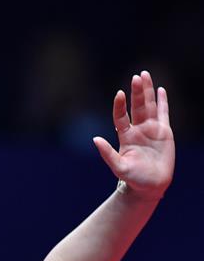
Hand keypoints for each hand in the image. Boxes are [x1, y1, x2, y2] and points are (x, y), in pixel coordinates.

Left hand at [93, 70, 174, 199]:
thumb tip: (95, 139)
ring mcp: (151, 130)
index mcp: (126, 136)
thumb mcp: (118, 167)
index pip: (121, 116)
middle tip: (137, 76)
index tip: (120, 93)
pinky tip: (161, 89)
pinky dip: (163, 102)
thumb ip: (107, 153)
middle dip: (138, 92)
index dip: (120, 105)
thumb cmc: (133, 178)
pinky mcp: (164, 132)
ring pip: (149, 106)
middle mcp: (137, 130)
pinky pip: (164, 114)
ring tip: (144, 75)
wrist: (150, 186)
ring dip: (148, 91)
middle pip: (137, 106)